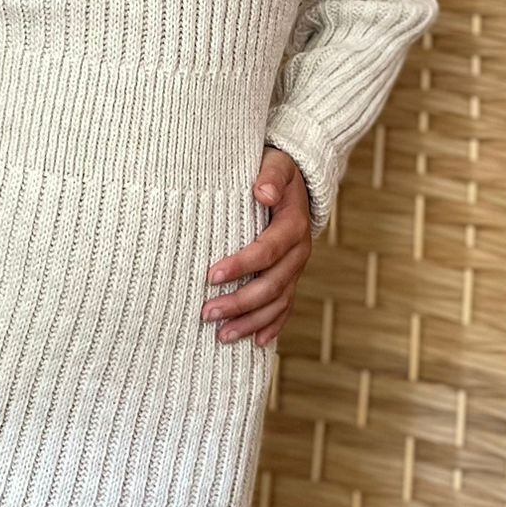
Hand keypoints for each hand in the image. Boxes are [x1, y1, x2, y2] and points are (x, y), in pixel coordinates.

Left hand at [201, 146, 313, 348]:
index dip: (241, 265)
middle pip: (272, 285)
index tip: (211, 276)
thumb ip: (271, 175)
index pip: (267, 250)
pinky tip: (254, 343)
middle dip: (240, 302)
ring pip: (277, 302)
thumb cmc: (277, 171)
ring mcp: (295, 268)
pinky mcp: (290, 277)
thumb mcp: (278, 163)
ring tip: (221, 336)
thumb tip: (262, 192)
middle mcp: (299, 252)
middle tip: (207, 313)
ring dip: (251, 321)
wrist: (296, 181)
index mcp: (293, 225)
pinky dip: (272, 326)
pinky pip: (285, 307)